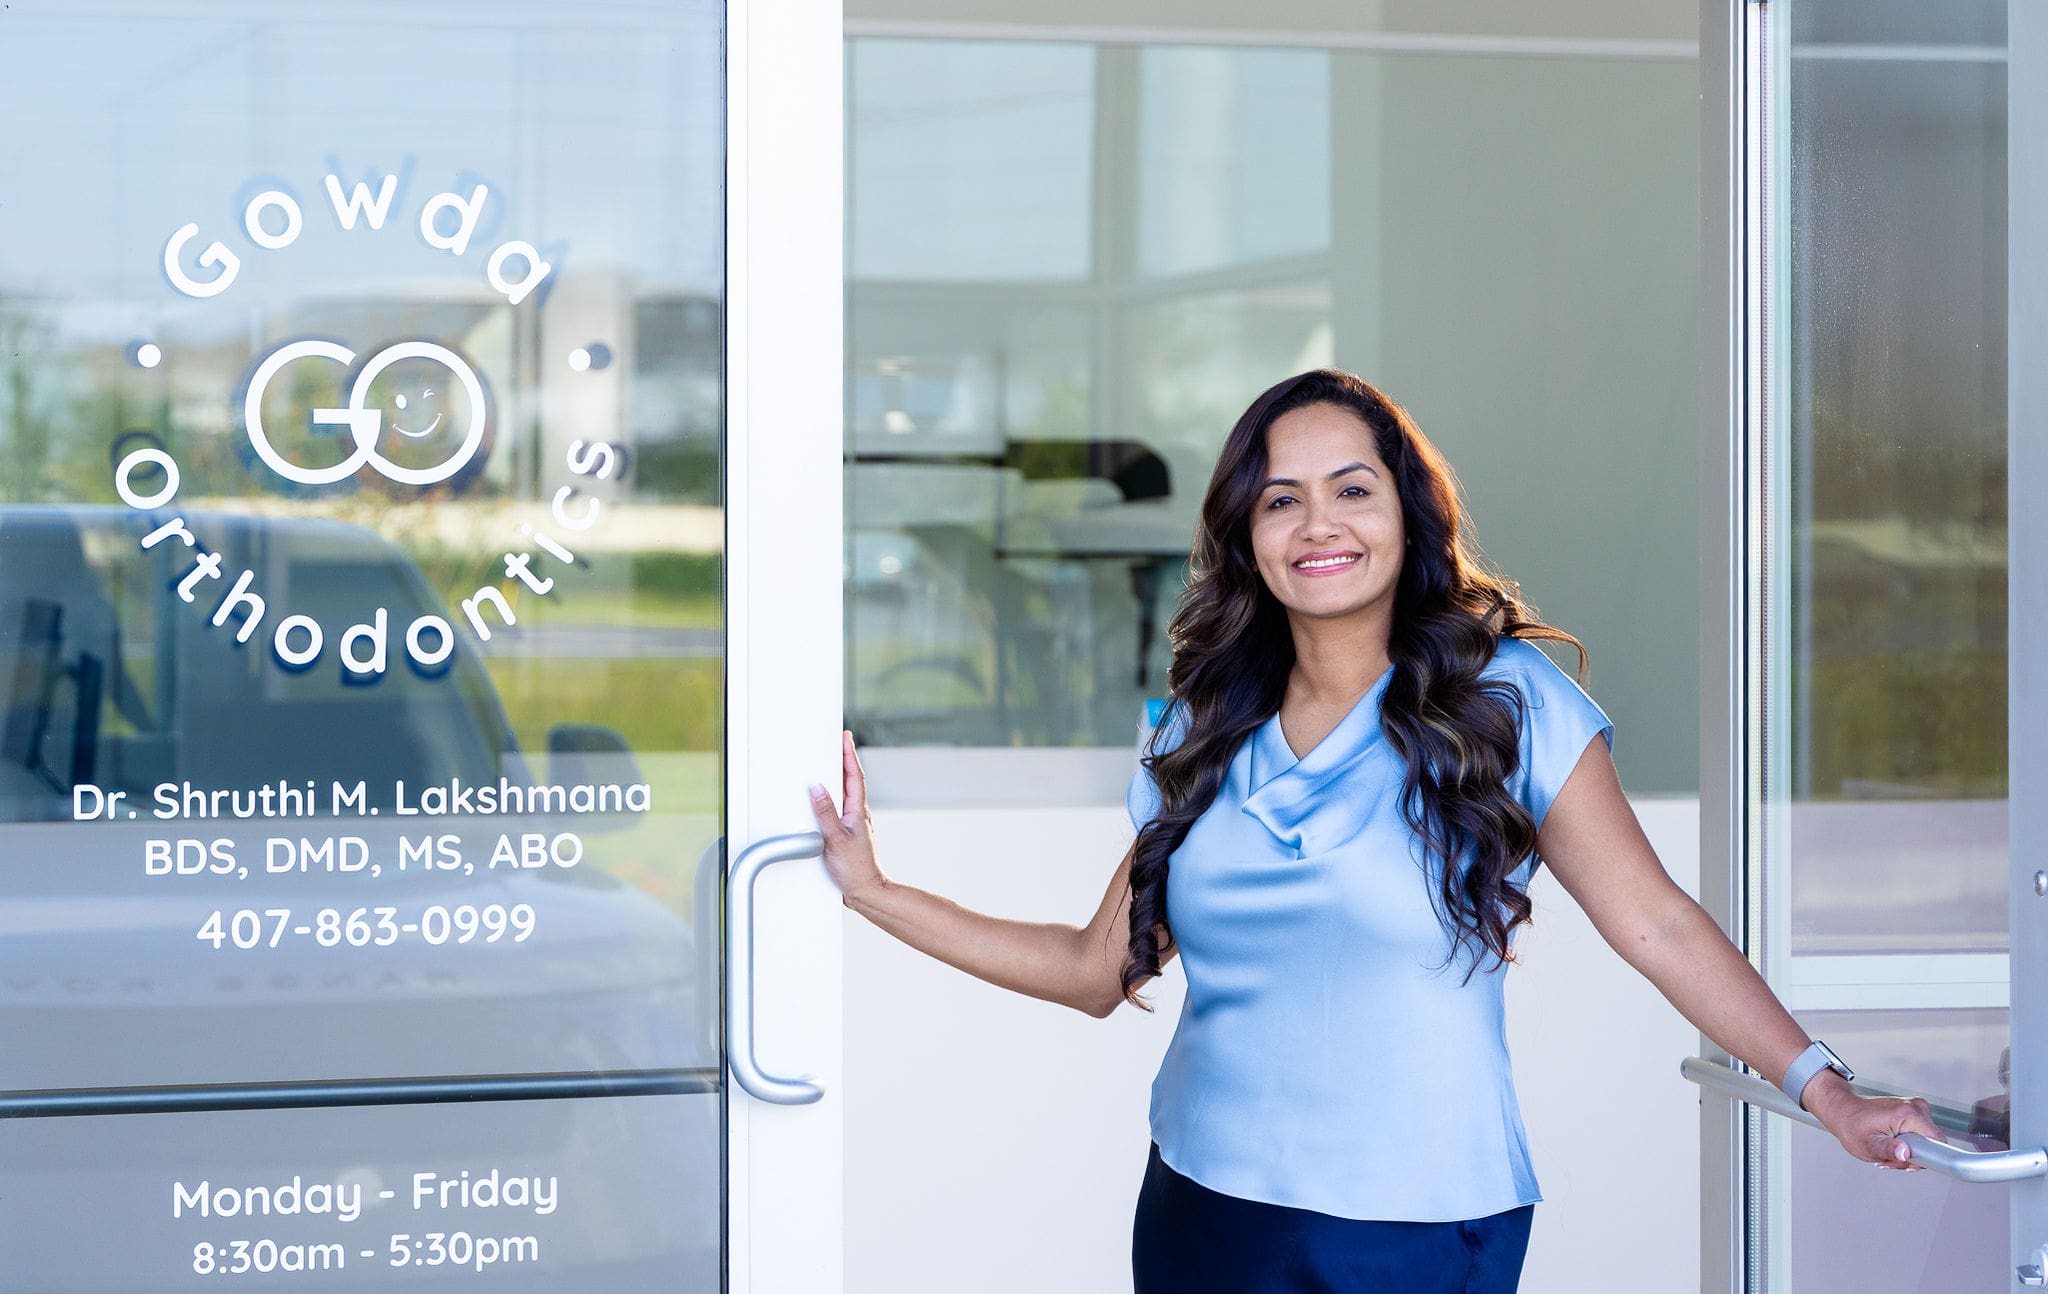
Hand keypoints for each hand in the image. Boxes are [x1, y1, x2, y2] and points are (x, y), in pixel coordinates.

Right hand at [808, 729, 887, 908]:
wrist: (866, 891)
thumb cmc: (855, 869)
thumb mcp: (835, 839)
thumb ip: (825, 813)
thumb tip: (817, 788)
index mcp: (857, 811)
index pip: (854, 776)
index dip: (849, 754)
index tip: (845, 736)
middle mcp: (857, 814)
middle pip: (851, 780)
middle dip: (844, 759)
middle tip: (839, 741)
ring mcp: (853, 824)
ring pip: (845, 794)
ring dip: (840, 776)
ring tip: (831, 761)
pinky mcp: (846, 834)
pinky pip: (839, 808)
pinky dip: (833, 797)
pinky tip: (825, 798)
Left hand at [1807, 1079, 1945, 1171]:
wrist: (1843, 1109)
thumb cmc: (1851, 1125)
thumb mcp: (1868, 1144)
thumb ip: (1889, 1151)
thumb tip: (1906, 1154)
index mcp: (1909, 1113)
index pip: (1939, 1143)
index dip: (1926, 1158)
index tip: (1907, 1161)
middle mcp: (1916, 1107)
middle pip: (1930, 1145)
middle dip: (1911, 1157)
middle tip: (1888, 1156)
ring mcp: (1916, 1108)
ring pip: (1924, 1143)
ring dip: (1906, 1152)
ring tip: (1885, 1148)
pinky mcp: (1913, 1112)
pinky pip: (1919, 1136)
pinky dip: (1905, 1144)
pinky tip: (1889, 1143)